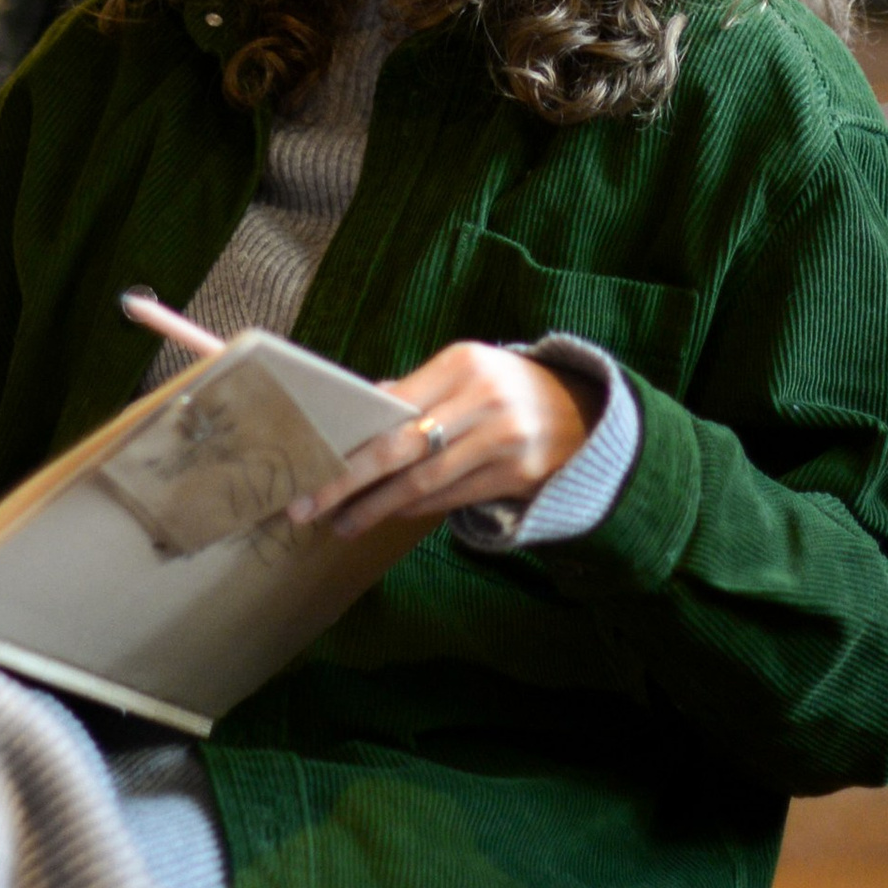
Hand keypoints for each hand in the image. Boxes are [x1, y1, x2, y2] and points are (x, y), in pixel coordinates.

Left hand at [291, 342, 592, 541]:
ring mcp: (503, 441)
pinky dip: (415, 509)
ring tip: (341, 523)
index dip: (347, 441)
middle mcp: (483, 400)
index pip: (391, 407)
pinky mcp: (517, 475)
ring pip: (423, 484)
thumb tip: (356, 413)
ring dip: (376, 508)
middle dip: (346, 482)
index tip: (307, 461)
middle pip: (399, 449)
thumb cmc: (504, 387)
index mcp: (462, 363)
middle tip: (305, 507)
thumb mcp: (464, 372)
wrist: (582, 412)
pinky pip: (451, 499)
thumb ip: (413, 391)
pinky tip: (388, 515)